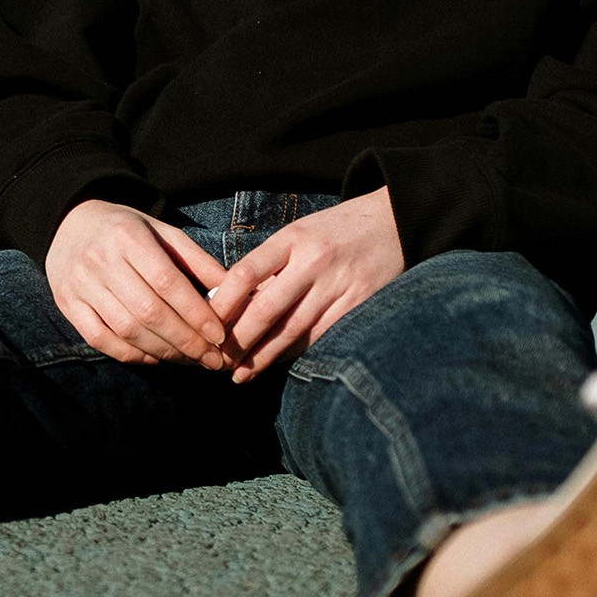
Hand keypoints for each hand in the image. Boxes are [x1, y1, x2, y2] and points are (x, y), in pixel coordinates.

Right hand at [45, 198, 231, 368]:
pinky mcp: (66, 303)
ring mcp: (80, 284)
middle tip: (212, 359)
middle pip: (148, 311)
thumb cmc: (127, 230)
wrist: (70, 223)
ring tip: (190, 360)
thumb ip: (196, 261)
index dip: (195, 313)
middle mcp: (100, 260)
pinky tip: (155, 357)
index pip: (167, 282)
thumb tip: (234, 291)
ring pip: (125, 329)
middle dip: (185, 340)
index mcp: (128, 237)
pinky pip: (99, 339)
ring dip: (163, 351)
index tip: (220, 335)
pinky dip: (130, 354)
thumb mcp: (162, 232)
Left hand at [205, 188, 403, 381]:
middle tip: (217, 361)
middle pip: (267, 308)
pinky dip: (295, 353)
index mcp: (292, 239)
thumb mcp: (298, 234)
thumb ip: (268, 265)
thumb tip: (225, 301)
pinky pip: (321, 336)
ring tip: (240, 373)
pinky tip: (276, 364)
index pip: (246, 272)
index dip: (222, 303)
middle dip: (239, 339)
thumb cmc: (334, 231)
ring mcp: (339, 284)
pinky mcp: (360, 303)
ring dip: (263, 355)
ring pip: (293, 329)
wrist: (392, 222)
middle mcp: (314, 261)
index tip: (204, 325)